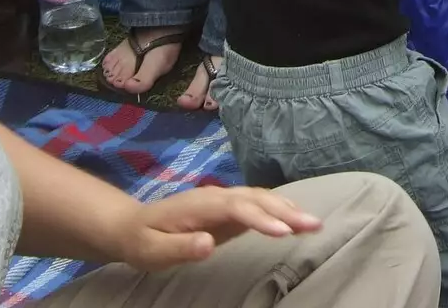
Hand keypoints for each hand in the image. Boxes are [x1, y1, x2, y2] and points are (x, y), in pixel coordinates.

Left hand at [110, 186, 321, 270]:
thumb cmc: (143, 241)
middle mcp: (216, 196)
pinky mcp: (228, 209)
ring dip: (288, 209)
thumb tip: (208, 243)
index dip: (261, 218)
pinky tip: (296, 218)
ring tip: (314, 223)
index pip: (236, 207)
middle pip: (255, 199)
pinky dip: (279, 210)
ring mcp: (223, 200)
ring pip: (260, 199)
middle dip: (286, 211)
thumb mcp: (153, 250)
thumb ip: (180, 248)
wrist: (132, 225)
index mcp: (199, 204)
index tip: (284, 232)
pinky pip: (258, 205)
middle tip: (314, 225)